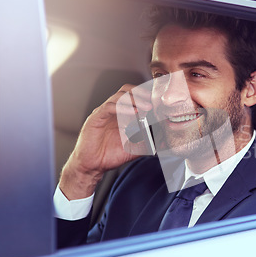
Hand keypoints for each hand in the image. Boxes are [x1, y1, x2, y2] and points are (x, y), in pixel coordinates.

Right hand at [59, 84, 152, 199]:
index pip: (134, 96)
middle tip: (154, 101)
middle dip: (142, 93)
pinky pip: (109, 107)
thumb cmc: (110, 155)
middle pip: (127, 91)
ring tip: (147, 107)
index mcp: (122, 114)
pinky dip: (122, 108)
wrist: (92, 165)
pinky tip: (133, 113)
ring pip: (119, 96)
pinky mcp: (96, 118)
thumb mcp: (135, 148)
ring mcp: (104, 113)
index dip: (146, 96)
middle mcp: (113, 110)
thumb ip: (149, 143)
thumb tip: (163, 142)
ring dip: (135, 100)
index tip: (159, 101)